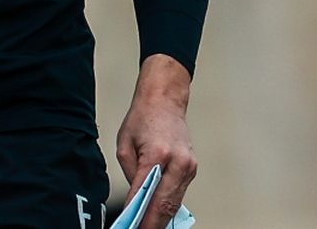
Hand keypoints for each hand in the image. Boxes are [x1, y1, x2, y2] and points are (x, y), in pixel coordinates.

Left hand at [116, 54, 197, 228]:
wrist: (165, 101)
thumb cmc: (142, 119)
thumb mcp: (124, 144)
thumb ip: (130, 173)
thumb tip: (136, 198)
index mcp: (158, 154)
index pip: (146, 192)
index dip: (138, 214)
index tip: (130, 226)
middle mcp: (178, 162)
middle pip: (165, 203)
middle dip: (152, 223)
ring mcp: (188, 166)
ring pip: (175, 202)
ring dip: (161, 218)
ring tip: (146, 227)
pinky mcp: (192, 168)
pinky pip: (179, 193)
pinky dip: (168, 205)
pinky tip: (157, 215)